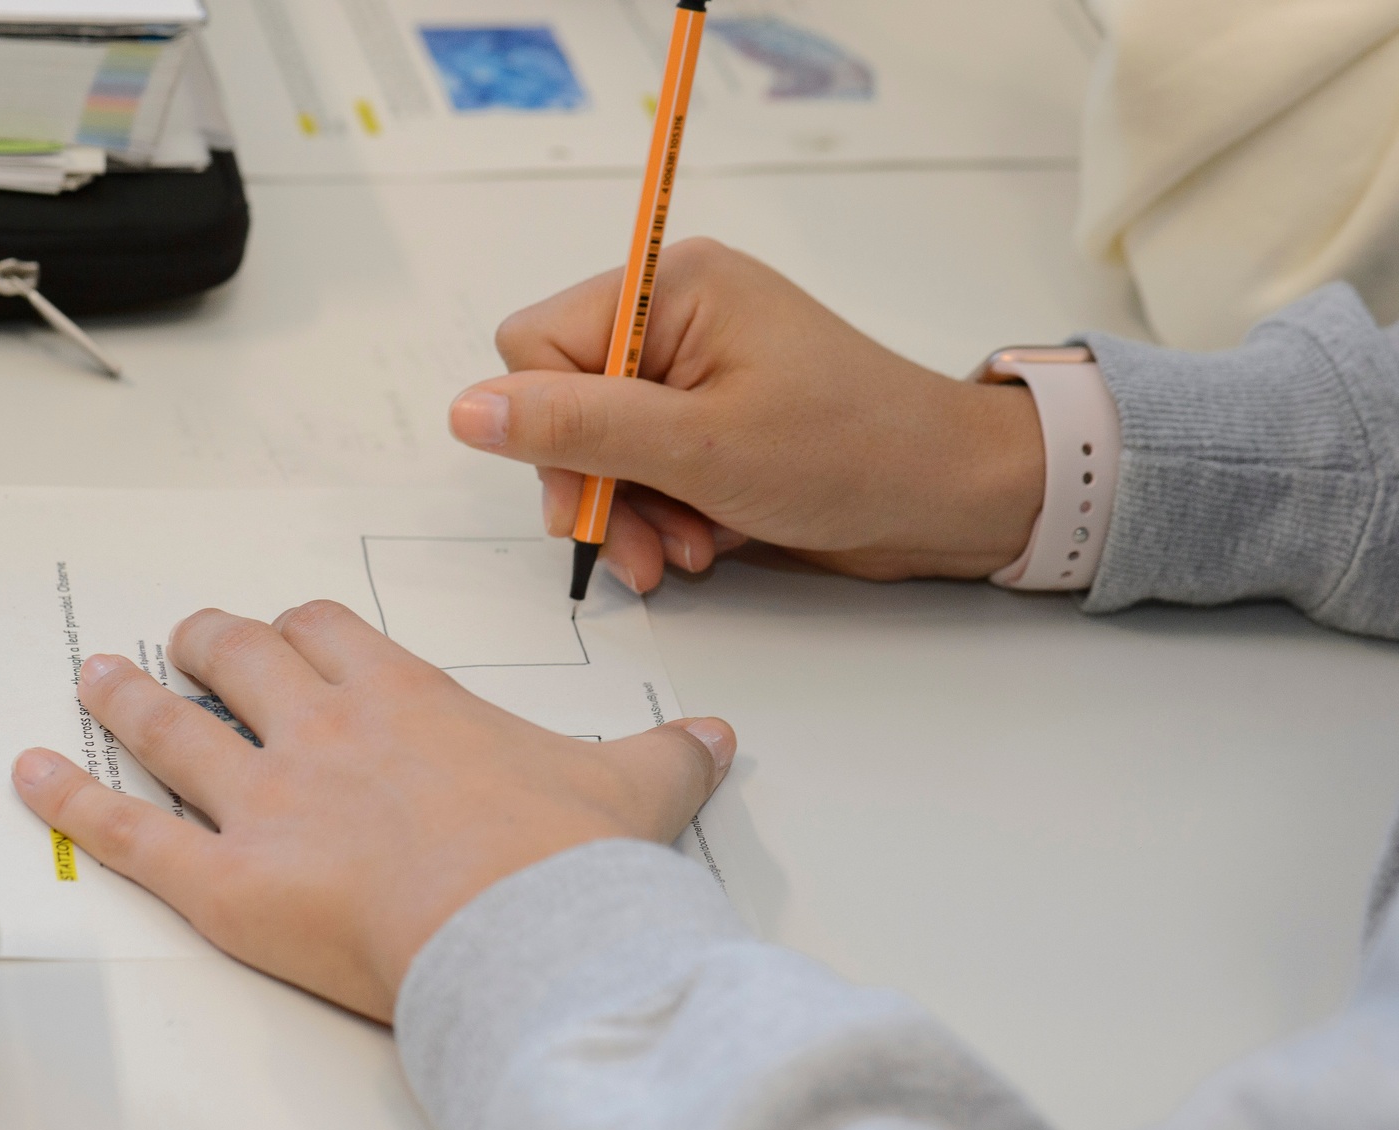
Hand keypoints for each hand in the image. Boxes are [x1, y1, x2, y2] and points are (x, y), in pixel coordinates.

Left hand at [11, 601, 733, 1021]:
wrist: (529, 933)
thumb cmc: (568, 861)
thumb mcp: (637, 787)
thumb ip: (667, 754)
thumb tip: (713, 737)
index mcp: (406, 700)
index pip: (331, 635)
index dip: (300, 631)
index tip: (290, 634)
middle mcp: (323, 732)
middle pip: (241, 659)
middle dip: (209, 644)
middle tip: (189, 638)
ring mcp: (267, 802)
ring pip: (172, 728)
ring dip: (128, 697)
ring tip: (98, 675)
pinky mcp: (228, 882)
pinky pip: (130, 830)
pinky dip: (72, 800)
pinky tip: (29, 775)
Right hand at [447, 239, 1045, 592]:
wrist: (951, 498)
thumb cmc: (849, 453)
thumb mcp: (697, 447)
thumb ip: (575, 428)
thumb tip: (467, 411)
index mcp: (670, 286)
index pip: (535, 348)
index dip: (549, 432)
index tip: (594, 498)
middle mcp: (675, 318)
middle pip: (564, 405)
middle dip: (597, 487)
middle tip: (642, 547)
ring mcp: (694, 370)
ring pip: (600, 449)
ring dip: (633, 514)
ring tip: (686, 553)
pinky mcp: (711, 419)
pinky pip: (645, 468)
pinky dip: (664, 515)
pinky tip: (705, 543)